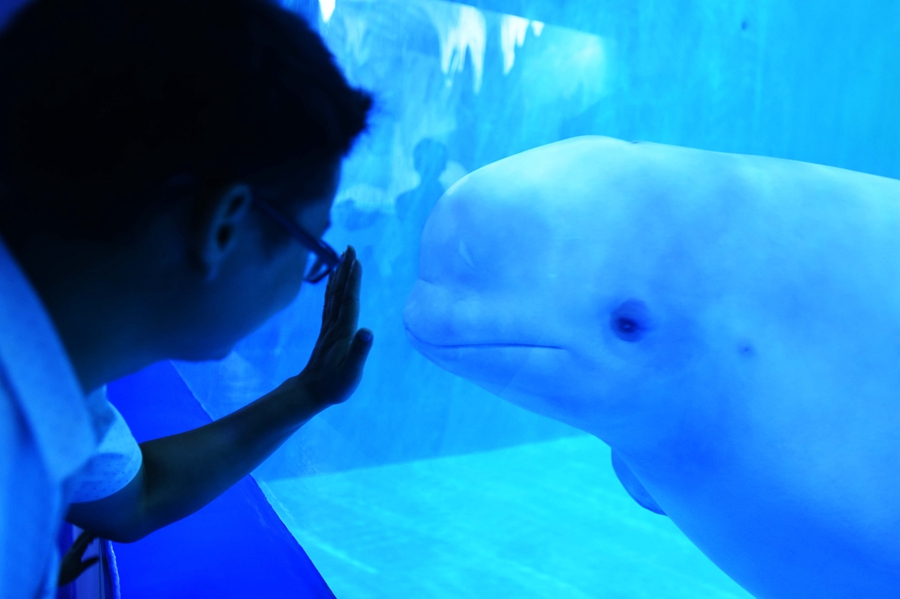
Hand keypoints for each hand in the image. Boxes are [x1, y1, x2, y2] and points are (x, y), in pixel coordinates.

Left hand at [58, 531, 97, 586]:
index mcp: (76, 552)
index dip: (92, 534)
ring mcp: (71, 550)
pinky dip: (85, 540)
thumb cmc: (68, 574)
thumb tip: (99, 557)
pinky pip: (78, 543)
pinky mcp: (70, 553)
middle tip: (99, 532)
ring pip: (80, 539)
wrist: (55, 578)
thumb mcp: (80, 569)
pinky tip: (89, 543)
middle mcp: (73, 549)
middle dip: (89, 532)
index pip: (85, 540)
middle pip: (81, 536)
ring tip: (96, 537)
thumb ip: (89, 562)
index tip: (101, 532)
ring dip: (87, 536)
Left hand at [295, 246, 372, 406]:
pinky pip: (330, 304)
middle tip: (350, 248)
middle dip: (346, 269)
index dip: (353, 280)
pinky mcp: (327, 332)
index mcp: (343, 332)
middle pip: (341, 292)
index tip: (356, 260)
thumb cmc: (334, 386)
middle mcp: (334, 326)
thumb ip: (360, 352)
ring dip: (339, 275)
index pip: (350, 301)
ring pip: (334, 295)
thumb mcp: (351, 373)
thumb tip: (368, 331)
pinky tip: (334, 283)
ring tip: (342, 258)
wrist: (310, 393)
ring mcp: (329, 328)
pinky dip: (333, 289)